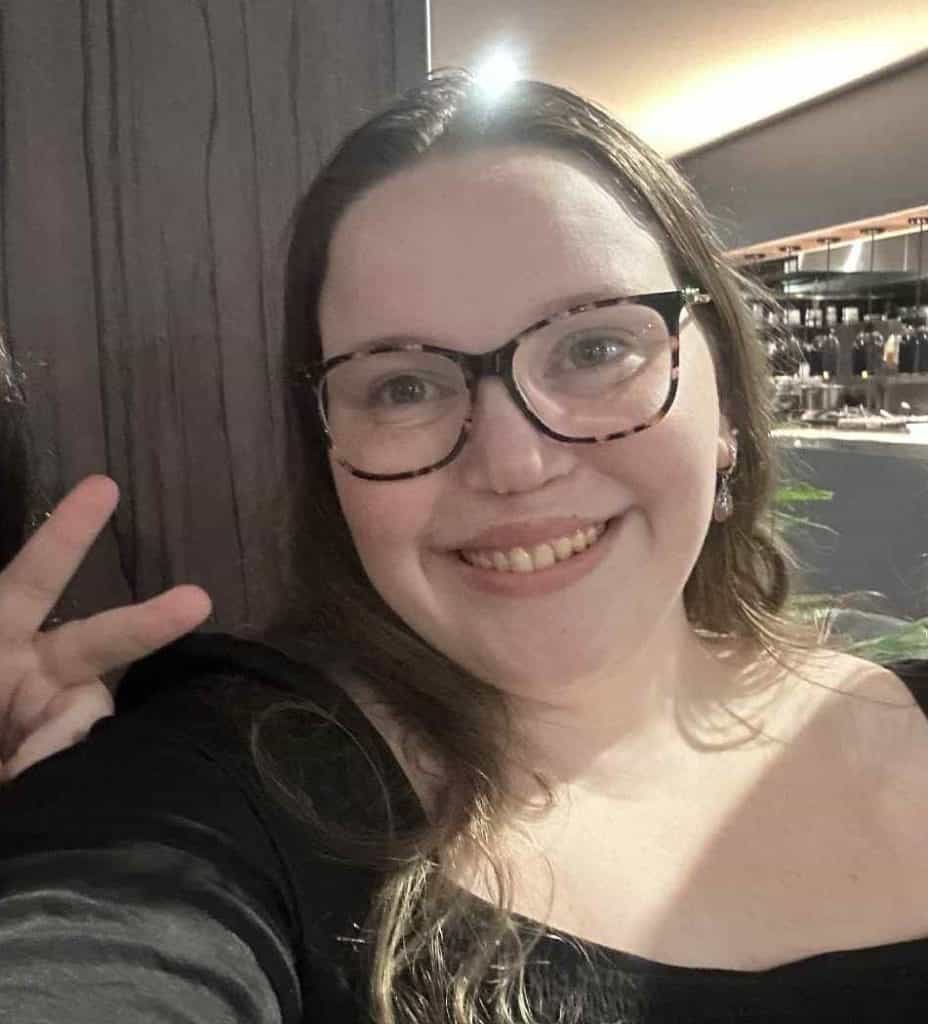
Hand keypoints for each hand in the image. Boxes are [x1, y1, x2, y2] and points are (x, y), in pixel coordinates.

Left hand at [0, 475, 211, 781]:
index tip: (105, 487)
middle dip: (150, 623)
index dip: (68, 532)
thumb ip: (24, 719)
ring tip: (18, 771)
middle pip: (102, 641)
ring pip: (94, 712)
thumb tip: (69, 745)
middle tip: (197, 601)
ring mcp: (51, 717)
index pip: (37, 575)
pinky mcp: (64, 756)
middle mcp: (32, 669)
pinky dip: (62, 765)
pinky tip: (29, 780)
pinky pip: (88, 751)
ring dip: (68, 735)